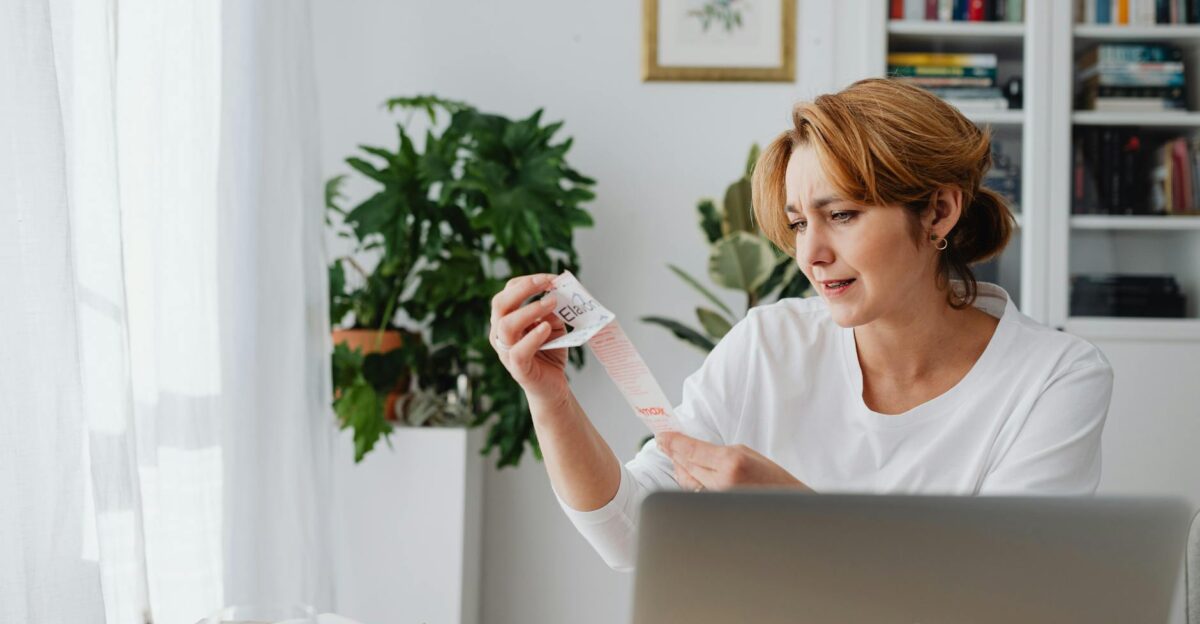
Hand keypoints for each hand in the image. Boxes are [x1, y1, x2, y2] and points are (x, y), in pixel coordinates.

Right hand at [489, 273, 570, 404]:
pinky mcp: (517, 368)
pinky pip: (518, 351)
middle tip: (547, 283)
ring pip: (506, 326)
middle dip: (523, 289)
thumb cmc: (550, 352)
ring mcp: (505, 352)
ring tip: (552, 303)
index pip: (508, 292)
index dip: (528, 281)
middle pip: (500, 304)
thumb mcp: (554, 325)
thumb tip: (557, 293)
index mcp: (506, 319)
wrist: (553, 387)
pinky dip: (532, 337)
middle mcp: (500, 333)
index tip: (551, 278)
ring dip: (530, 310)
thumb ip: (553, 311)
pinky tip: (546, 328)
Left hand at [657, 432, 812, 492]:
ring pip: (686, 481)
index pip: (691, 450)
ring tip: (675, 455)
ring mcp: (718, 500)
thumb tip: (690, 450)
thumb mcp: (747, 454)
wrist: (789, 504)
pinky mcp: (716, 510)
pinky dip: (689, 482)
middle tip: (663, 442)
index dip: (674, 442)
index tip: (663, 435)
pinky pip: (695, 494)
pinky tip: (686, 473)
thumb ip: (717, 453)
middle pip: (685, 465)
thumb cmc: (772, 479)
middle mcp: (722, 483)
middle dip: (673, 452)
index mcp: (731, 463)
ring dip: (679, 467)